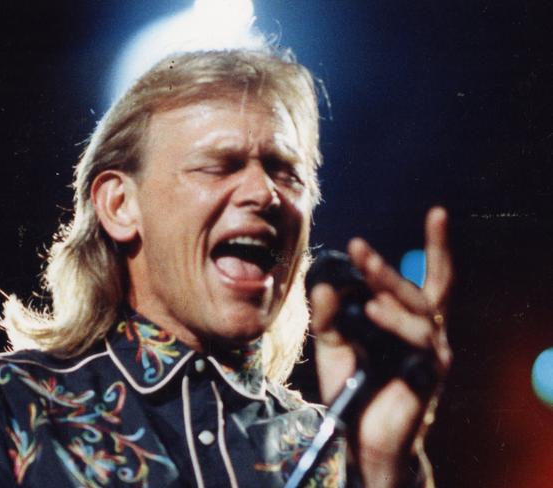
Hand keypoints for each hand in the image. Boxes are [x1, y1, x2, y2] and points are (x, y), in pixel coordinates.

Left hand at [309, 207, 452, 486]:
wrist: (360, 434)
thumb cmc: (352, 383)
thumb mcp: (332, 342)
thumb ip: (327, 314)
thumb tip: (323, 283)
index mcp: (408, 318)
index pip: (431, 277)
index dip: (439, 246)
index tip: (438, 212)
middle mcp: (426, 330)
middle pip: (417, 288)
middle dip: (385, 268)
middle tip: (358, 248)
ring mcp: (432, 351)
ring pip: (419, 311)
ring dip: (390, 292)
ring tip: (363, 287)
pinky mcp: (430, 373)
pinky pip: (418, 341)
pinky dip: (395, 324)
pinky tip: (373, 314)